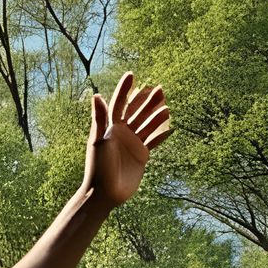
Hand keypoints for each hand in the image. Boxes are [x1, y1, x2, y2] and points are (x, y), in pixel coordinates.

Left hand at [84, 72, 170, 207]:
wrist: (104, 193)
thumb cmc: (98, 167)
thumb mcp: (98, 141)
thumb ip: (99, 118)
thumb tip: (96, 95)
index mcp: (111, 127)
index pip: (119, 103)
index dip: (125, 89)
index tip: (132, 74)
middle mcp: (122, 133)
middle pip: (137, 112)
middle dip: (147, 101)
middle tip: (160, 89)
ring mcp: (132, 144)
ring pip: (147, 125)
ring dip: (156, 115)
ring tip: (167, 106)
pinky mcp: (140, 156)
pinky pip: (153, 141)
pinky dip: (161, 134)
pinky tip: (170, 127)